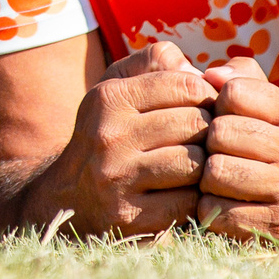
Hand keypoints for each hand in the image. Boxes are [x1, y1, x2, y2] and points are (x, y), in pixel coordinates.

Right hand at [21, 42, 216, 235]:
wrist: (69, 197)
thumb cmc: (110, 133)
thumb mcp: (119, 88)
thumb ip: (157, 61)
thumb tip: (201, 72)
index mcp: (109, 98)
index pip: (186, 85)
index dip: (207, 97)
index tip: (205, 108)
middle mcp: (109, 135)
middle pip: (195, 124)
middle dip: (209, 132)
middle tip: (207, 140)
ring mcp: (117, 178)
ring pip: (194, 164)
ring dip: (204, 167)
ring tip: (198, 166)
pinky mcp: (128, 216)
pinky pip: (186, 203)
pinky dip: (194, 199)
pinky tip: (186, 193)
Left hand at [194, 56, 278, 247]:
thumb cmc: (274, 149)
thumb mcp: (270, 109)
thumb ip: (241, 79)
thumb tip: (211, 73)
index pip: (234, 92)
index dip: (217, 105)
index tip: (224, 119)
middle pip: (221, 132)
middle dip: (208, 143)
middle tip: (217, 153)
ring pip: (216, 171)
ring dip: (205, 177)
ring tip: (217, 179)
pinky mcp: (275, 226)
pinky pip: (215, 208)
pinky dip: (208, 207)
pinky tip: (222, 204)